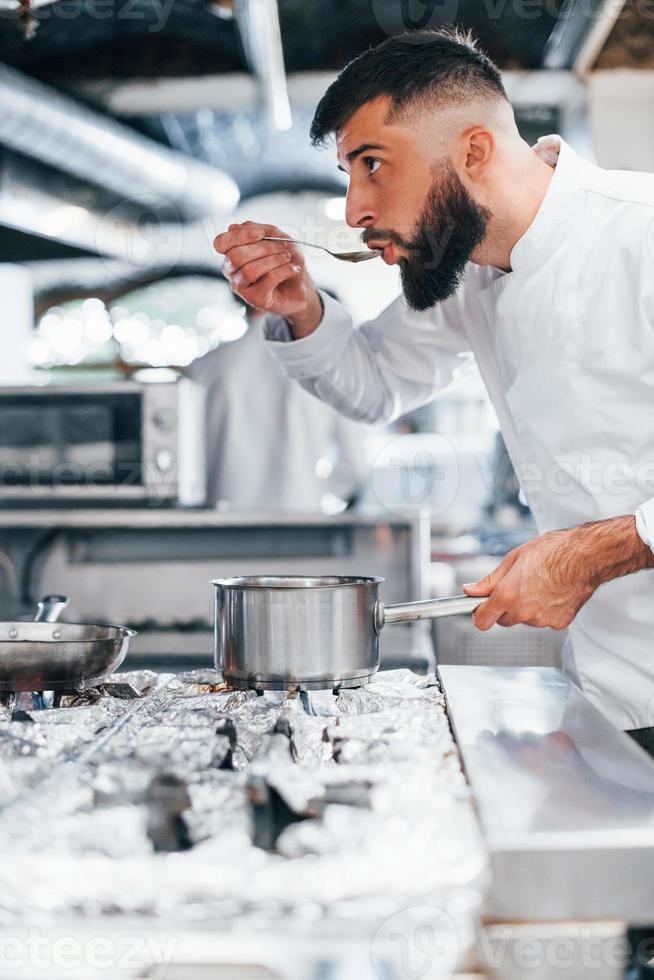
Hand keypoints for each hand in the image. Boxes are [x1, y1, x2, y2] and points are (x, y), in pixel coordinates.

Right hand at [213, 221, 322, 336]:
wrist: (301, 286)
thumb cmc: (286, 261)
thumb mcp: (276, 237)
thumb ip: (258, 229)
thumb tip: (234, 227)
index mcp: (232, 254)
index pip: (220, 243)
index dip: (239, 236)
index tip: (261, 234)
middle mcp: (232, 272)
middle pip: (235, 256)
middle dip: (263, 248)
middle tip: (283, 247)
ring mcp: (242, 288)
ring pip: (250, 270)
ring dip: (274, 260)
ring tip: (287, 257)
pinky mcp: (257, 299)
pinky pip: (268, 280)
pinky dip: (284, 271)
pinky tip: (293, 269)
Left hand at [463, 515, 653, 630]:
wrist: (585, 557)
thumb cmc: (553, 552)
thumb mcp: (513, 559)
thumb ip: (490, 580)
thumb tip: (472, 590)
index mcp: (508, 596)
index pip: (482, 621)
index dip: (480, 614)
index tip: (481, 608)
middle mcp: (524, 612)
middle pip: (504, 620)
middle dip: (505, 607)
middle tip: (516, 587)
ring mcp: (542, 620)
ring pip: (525, 619)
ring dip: (526, 608)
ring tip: (539, 585)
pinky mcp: (559, 623)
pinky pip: (544, 620)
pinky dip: (545, 610)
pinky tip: (552, 593)